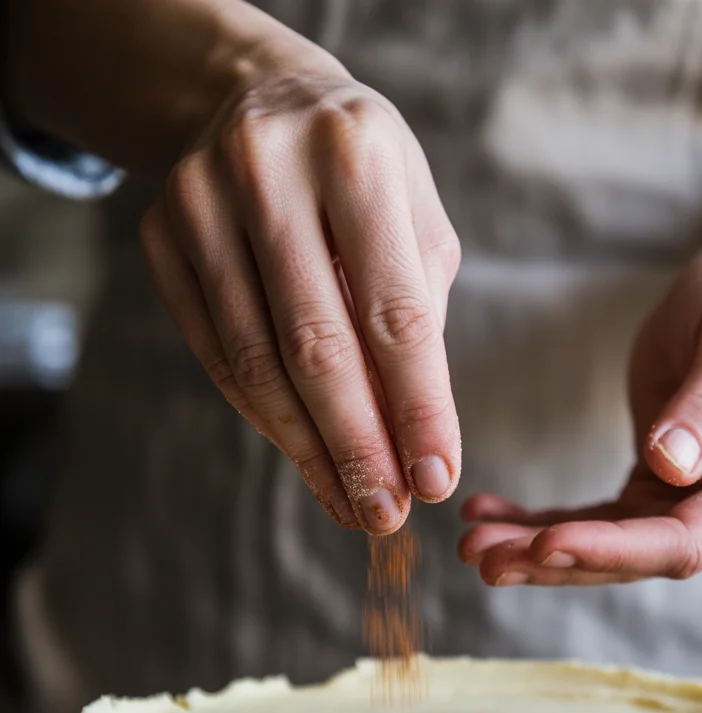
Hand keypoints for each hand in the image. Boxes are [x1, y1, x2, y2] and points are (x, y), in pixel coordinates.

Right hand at [139, 36, 460, 532]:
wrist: (259, 103)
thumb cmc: (361, 177)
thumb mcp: (413, 221)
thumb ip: (415, 319)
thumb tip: (409, 443)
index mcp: (356, 158)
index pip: (394, 314)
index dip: (417, 409)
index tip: (435, 481)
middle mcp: (269, 172)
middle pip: (317, 347)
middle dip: (357, 447)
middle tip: (384, 515)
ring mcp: (201, 203)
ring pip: (256, 362)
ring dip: (308, 449)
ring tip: (347, 503)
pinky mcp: (161, 237)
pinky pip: (216, 353)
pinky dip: (263, 416)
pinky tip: (303, 453)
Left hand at [458, 239, 701, 584]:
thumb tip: (672, 467)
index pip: (692, 540)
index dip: (617, 549)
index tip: (546, 544)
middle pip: (644, 556)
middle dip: (561, 559)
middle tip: (481, 556)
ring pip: (613, 549)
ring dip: (539, 550)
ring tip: (473, 545)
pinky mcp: (660, 499)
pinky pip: (597, 523)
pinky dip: (542, 525)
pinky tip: (490, 517)